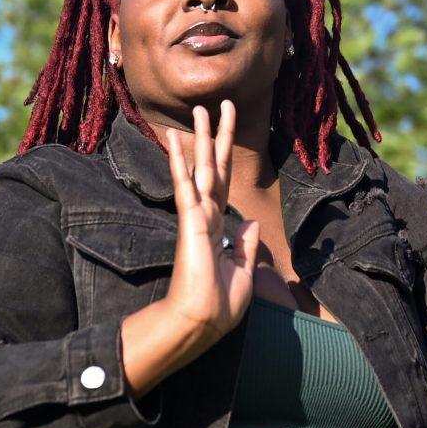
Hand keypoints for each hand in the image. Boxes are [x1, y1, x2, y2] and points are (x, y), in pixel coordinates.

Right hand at [161, 101, 258, 347]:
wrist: (202, 322)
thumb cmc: (219, 304)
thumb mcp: (243, 272)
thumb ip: (246, 244)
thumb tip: (251, 222)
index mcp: (219, 227)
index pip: (223, 183)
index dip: (226, 156)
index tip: (227, 132)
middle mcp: (207, 216)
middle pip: (213, 168)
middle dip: (216, 136)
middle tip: (217, 105)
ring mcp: (197, 217)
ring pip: (199, 169)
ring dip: (199, 140)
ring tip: (198, 112)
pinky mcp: (190, 223)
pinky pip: (185, 186)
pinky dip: (180, 162)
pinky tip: (175, 140)